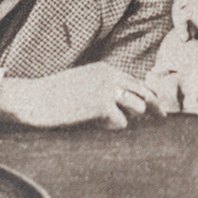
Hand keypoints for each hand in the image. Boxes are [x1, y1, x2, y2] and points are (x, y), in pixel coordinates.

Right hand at [0, 63, 163, 128]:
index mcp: (106, 69)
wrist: (33, 99)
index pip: (136, 82)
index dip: (149, 94)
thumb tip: (129, 104)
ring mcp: (108, 89)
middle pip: (145, 92)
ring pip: (137, 107)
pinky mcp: (103, 105)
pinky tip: (91, 124)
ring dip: (127, 118)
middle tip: (164, 117)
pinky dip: (110, 127)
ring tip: (102, 122)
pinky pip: (120, 122)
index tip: (158, 105)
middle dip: (156, 105)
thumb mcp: (83, 84)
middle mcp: (111, 75)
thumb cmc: (54, 96)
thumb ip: (104, 89)